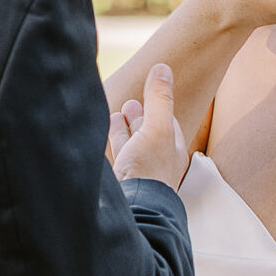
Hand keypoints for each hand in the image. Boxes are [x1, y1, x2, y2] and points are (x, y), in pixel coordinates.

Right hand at [109, 64, 188, 190]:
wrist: (132, 208)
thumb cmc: (148, 171)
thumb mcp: (157, 128)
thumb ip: (159, 99)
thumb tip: (163, 68)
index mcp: (171, 151)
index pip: (167, 123)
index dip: (159, 106)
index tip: (152, 92)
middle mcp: (156, 162)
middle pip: (148, 134)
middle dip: (141, 117)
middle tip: (132, 104)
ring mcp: (137, 172)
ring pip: (132, 145)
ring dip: (125, 129)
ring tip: (117, 114)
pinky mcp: (120, 179)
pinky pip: (117, 156)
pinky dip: (112, 141)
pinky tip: (104, 133)